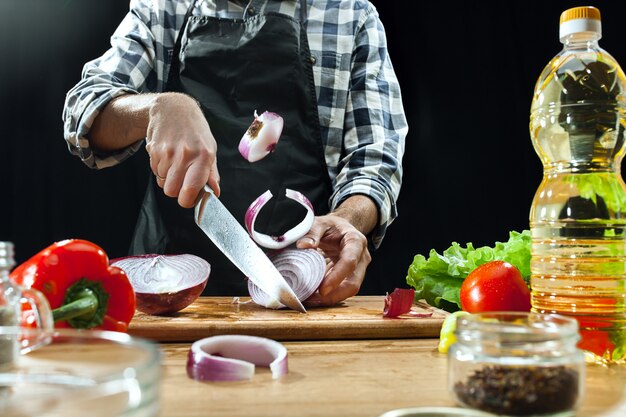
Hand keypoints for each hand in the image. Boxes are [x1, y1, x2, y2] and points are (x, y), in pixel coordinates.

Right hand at [146, 93, 219, 207]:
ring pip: (162, 182)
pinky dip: (160, 169)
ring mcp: (167, 152)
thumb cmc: (195, 132)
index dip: (187, 200)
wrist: (173, 109)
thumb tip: (214, 193)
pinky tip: (167, 156)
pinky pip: (155, 171)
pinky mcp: (153, 150)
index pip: (190, 190)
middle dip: (175, 191)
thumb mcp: (210, 150)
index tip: (189, 198)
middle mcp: (185, 155)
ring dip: (168, 179)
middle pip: (171, 191)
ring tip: (175, 164)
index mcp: (203, 157)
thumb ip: (212, 174)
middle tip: (182, 181)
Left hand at [296, 213, 370, 306]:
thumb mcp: (321, 222)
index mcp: (356, 241)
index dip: (337, 277)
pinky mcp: (350, 277)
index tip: (322, 289)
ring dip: (330, 299)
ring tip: (310, 300)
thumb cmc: (332, 226)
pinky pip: (341, 290)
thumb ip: (312, 232)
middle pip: (353, 283)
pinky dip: (328, 296)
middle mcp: (361, 258)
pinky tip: (313, 297)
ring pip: (348, 290)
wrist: (341, 228)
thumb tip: (303, 245)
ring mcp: (358, 269)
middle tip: (312, 300)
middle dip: (334, 296)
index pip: (350, 262)